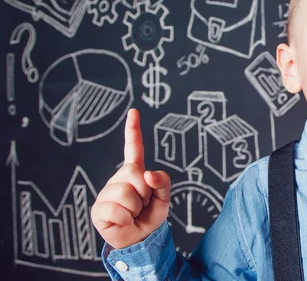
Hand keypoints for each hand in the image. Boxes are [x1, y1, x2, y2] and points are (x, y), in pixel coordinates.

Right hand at [91, 109, 170, 248]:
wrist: (140, 239)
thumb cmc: (149, 216)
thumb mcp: (164, 198)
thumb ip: (163, 183)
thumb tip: (148, 174)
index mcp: (134, 172)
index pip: (133, 148)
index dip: (133, 129)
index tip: (134, 111)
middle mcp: (118, 179)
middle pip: (135, 174)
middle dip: (145, 192)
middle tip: (142, 204)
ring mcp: (107, 193)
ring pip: (127, 193)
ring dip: (136, 207)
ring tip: (132, 213)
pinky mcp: (98, 209)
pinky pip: (118, 209)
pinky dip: (126, 218)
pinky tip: (123, 221)